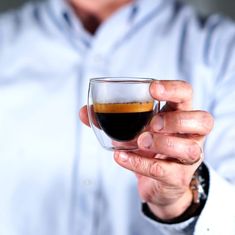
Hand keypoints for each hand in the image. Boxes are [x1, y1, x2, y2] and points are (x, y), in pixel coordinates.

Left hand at [113, 80, 213, 219]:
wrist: (157, 183)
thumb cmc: (148, 148)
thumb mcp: (133, 129)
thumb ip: (110, 119)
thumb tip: (84, 112)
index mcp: (179, 115)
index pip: (186, 94)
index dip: (174, 89)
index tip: (152, 89)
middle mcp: (191, 135)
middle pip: (202, 120)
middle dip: (176, 120)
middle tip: (152, 124)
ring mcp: (188, 158)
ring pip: (189, 149)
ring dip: (162, 144)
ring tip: (140, 142)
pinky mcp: (178, 178)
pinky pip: (163, 171)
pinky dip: (139, 163)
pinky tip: (121, 157)